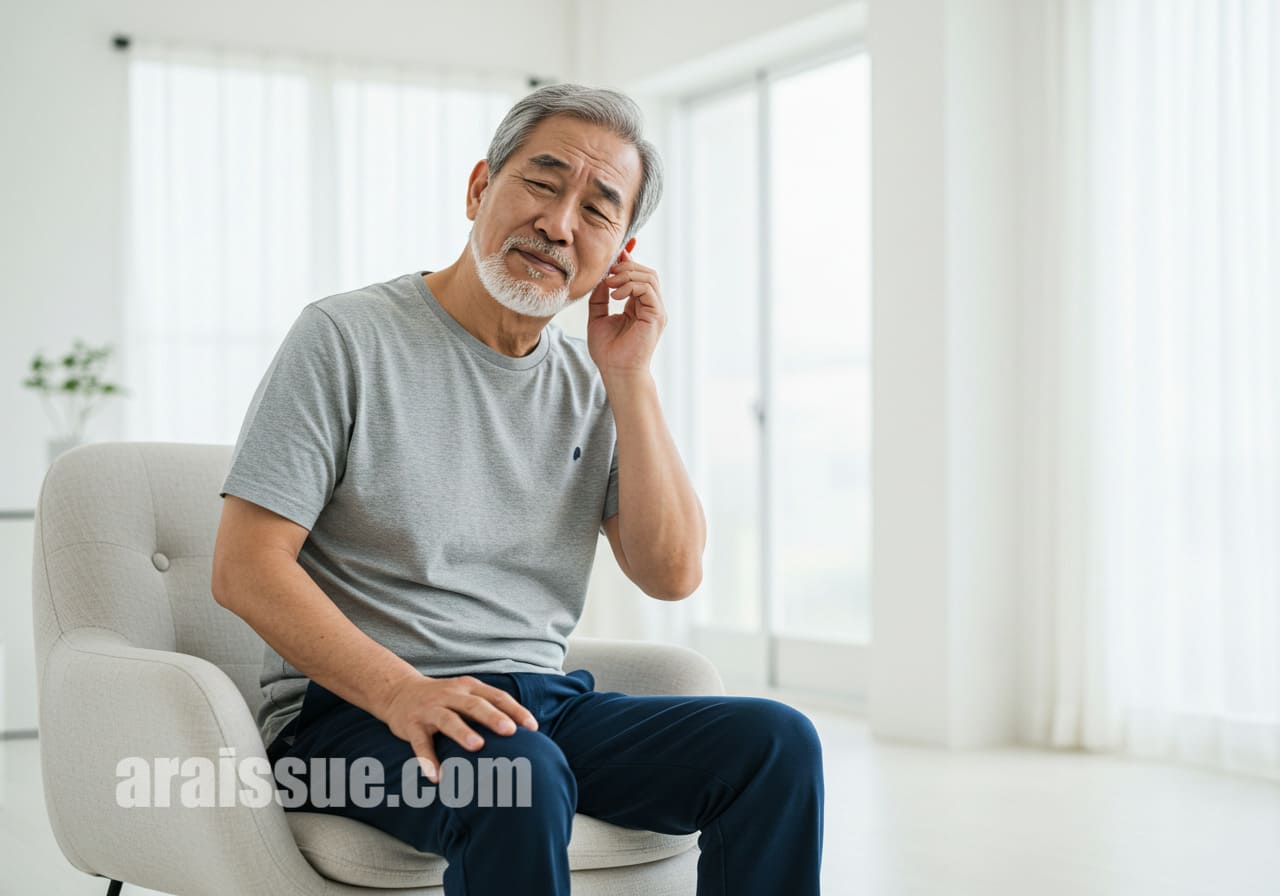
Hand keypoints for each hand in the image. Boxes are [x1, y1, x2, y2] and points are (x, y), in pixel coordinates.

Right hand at [381, 675, 537, 781]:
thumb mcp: (466, 695)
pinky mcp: (412, 725)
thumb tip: (524, 731)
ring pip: (448, 719)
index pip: (497, 696)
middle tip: (510, 731)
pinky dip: (427, 760)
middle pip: (474, 705)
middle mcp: (451, 695)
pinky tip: (436, 777)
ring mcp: (430, 709)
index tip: (532, 727)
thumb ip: (490, 707)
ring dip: (463, 732)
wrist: (399, 692)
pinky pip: (420, 743)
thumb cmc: (444, 699)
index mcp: (469, 687)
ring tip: (477, 746)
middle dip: (493, 717)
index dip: (515, 710)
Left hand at [587, 248, 666, 376]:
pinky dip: (631, 286)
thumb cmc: (608, 351)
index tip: (612, 257)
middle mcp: (651, 306)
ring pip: (649, 277)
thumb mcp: (598, 318)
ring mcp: (656, 311)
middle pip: (647, 272)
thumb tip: (602, 278)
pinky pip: (648, 289)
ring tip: (610, 284)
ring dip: (627, 275)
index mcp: (639, 306)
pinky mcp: (657, 316)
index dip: (627, 262)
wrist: (616, 372)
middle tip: (607, 274)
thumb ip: (600, 298)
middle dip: (626, 267)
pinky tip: (615, 295)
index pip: (639, 276)